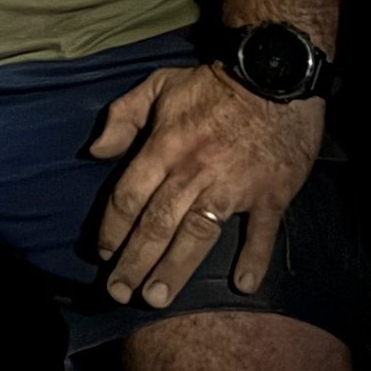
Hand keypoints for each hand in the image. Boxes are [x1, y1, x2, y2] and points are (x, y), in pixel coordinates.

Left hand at [88, 62, 323, 305]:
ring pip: (197, 236)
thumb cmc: (213, 83)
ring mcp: (234, 186)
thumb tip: (95, 151)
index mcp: (165, 147)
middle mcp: (194, 172)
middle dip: (134, 262)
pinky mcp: (272, 193)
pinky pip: (260, 232)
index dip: (112, 228)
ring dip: (174, 269)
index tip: (102, 253)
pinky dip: (254, 259)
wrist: (275, 72)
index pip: (129, 196)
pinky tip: (243, 285)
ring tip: (156, 297)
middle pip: (157, 225)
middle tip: (118, 293)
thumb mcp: (159, 85)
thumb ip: (122, 116)